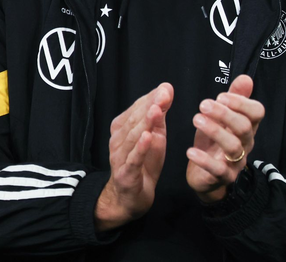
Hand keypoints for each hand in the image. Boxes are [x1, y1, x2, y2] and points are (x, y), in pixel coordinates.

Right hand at [94, 83, 172, 231]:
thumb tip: (166, 89)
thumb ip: (160, 114)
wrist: (132, 196)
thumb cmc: (144, 161)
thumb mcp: (156, 135)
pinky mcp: (126, 173)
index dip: (152, 98)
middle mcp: (118, 140)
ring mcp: (120, 157)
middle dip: (149, 106)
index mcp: (124, 128)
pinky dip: (140, 148)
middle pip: (134, 120)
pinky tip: (148, 137)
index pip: (137, 108)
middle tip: (164, 94)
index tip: (166, 88)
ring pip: (133, 137)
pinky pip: (133, 159)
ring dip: (144, 123)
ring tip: (156, 110)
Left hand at [186, 75, 264, 202]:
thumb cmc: (214, 143)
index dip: (241, 102)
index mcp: (247, 127)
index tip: (220, 96)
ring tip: (196, 120)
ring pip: (233, 146)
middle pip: (244, 127)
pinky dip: (204, 160)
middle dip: (225, 114)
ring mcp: (236, 162)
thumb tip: (246, 78)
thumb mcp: (222, 119)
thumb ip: (234, 98)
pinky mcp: (223, 177)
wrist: (206, 177)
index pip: (257, 112)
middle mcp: (246, 143)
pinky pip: (217, 170)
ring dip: (215, 131)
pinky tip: (190, 151)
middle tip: (203, 104)